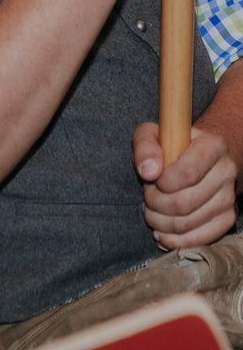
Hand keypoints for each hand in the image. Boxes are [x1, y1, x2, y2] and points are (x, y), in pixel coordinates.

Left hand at [134, 121, 237, 248]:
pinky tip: (161, 232)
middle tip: (147, 196)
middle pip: (185, 203)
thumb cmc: (173, 145)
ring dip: (161, 223)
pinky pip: (200, 239)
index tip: (152, 180)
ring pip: (189, 223)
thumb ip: (145, 146)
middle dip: (156, 204)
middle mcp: (226, 172)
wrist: (203, 156)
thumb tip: (148, 172)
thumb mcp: (153, 133)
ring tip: (151, 211)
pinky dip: (175, 240)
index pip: (189, 173)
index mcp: (212, 146)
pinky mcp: (227, 219)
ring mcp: (229, 198)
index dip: (164, 182)